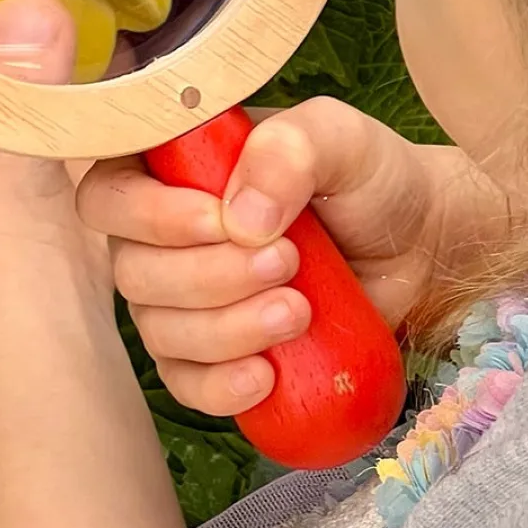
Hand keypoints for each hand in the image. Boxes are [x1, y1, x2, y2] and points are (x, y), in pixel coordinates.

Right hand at [77, 99, 516, 417]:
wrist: (419, 248)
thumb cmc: (369, 181)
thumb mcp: (340, 140)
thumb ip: (291, 148)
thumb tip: (240, 216)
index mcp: (174, 170)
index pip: (108, 194)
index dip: (147, 216)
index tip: (220, 220)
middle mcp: (163, 237)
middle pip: (132, 272)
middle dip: (210, 277)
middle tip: (287, 261)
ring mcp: (185, 302)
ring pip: (160, 332)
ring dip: (226, 329)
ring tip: (298, 310)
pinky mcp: (217, 356)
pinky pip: (187, 385)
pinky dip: (220, 387)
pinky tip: (264, 376)